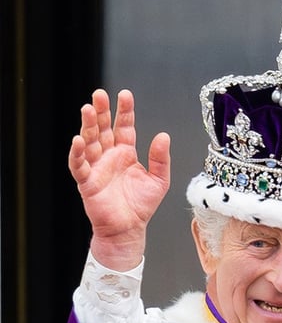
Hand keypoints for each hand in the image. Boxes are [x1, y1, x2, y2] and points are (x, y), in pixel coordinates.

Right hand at [68, 89, 170, 269]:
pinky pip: (79, 165)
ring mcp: (97, 168)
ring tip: (87, 109)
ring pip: (90, 142)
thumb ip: (160, 158)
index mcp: (126, 153)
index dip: (124, 111)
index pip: (124, 127)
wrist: (129, 229)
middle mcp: (109, 157)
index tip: (125, 95)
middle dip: (101, 111)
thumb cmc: (141, 206)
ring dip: (87, 126)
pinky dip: (78, 153)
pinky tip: (78, 140)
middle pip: (103, 129)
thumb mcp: (159, 180)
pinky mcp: (87, 182)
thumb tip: (163, 135)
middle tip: (99, 94)